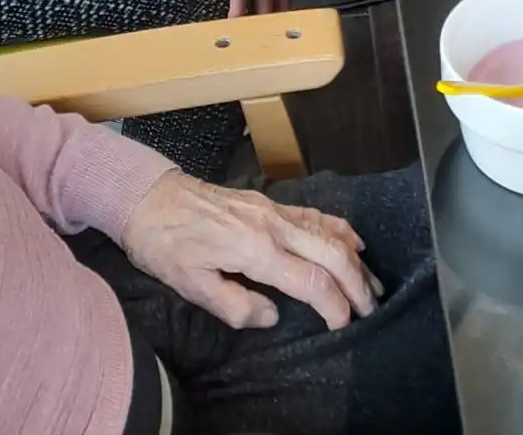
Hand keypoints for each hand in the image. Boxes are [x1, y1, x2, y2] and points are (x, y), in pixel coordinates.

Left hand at [122, 171, 378, 332]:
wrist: (151, 197)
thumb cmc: (166, 245)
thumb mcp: (191, 286)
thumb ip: (235, 306)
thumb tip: (273, 316)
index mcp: (255, 250)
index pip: (310, 281)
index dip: (334, 305)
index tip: (344, 325)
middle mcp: (273, 225)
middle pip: (331, 252)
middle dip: (356, 282)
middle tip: (372, 308)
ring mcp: (274, 209)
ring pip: (328, 230)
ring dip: (354, 257)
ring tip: (371, 281)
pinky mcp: (269, 202)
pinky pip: (315, 214)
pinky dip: (340, 229)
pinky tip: (352, 241)